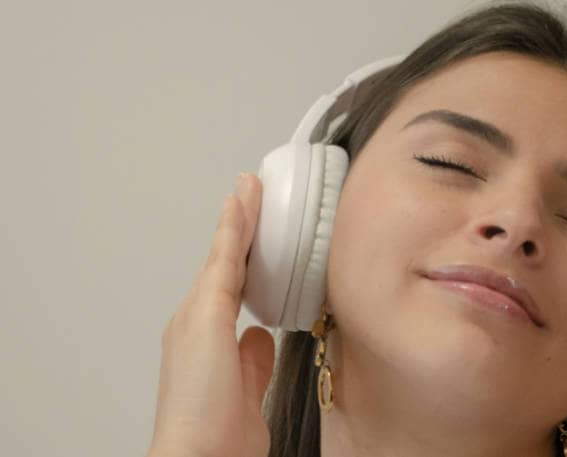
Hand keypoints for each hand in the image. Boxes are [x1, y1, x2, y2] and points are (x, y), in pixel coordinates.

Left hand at [147, 173, 274, 456]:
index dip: (236, 220)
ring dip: (260, 273)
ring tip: (274, 244)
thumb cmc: (198, 401)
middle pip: (232, 272)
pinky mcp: (252, 383)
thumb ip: (224, 287)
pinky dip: (272, 324)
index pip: (221, 254)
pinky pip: (264, 344)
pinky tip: (279, 318)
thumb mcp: (207, 326)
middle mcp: (211, 331)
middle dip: (245, 236)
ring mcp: (231, 358)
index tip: (249, 186)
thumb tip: (240, 259)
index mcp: (196, 313)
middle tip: (259, 199)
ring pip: (249, 303)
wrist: (208, 456)